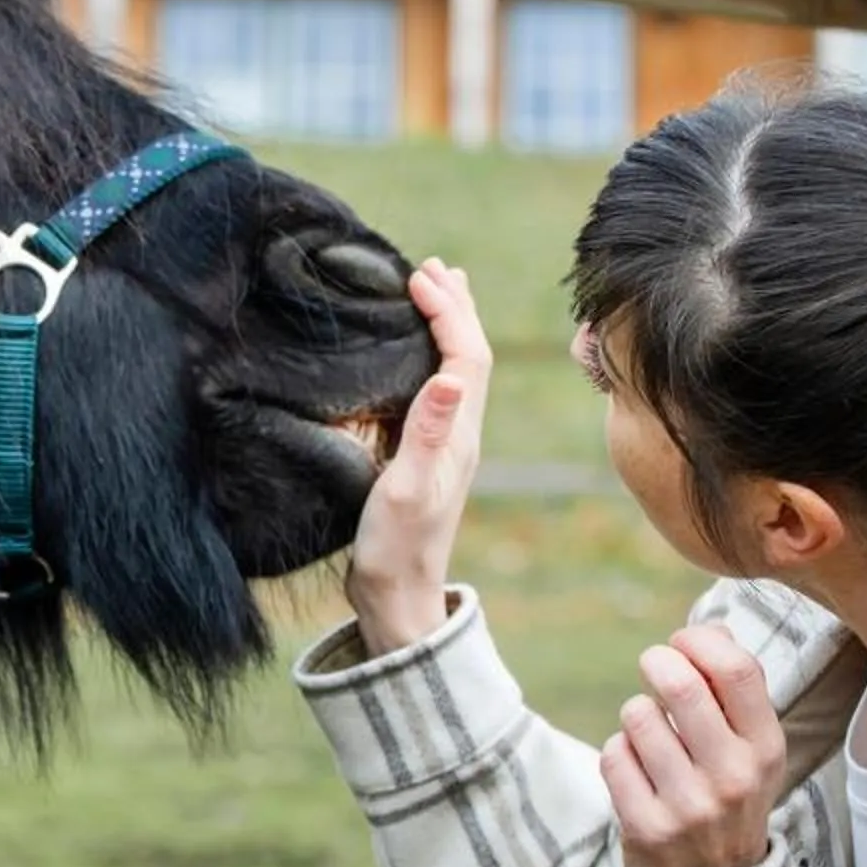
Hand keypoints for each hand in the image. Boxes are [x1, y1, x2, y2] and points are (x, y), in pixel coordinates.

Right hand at [346, 259, 490, 653]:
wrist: (396, 599)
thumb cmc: (395, 549)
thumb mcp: (405, 490)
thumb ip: (427, 434)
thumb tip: (451, 377)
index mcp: (461, 436)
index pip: (465, 356)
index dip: (447, 312)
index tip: (419, 277)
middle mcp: (462, 435)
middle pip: (471, 356)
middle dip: (455, 307)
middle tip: (433, 267)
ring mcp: (447, 445)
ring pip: (458, 370)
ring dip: (448, 327)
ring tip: (433, 292)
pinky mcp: (427, 456)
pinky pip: (439, 389)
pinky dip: (431, 356)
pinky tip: (414, 356)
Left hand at [599, 625, 785, 866]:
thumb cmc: (729, 795)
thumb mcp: (752, 747)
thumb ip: (736, 686)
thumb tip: (710, 627)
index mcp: (767, 749)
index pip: (737, 670)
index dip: (700, 641)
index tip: (683, 642)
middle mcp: (734, 778)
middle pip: (680, 686)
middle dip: (656, 662)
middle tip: (653, 665)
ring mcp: (690, 807)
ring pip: (637, 716)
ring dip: (636, 715)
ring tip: (650, 735)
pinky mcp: (646, 828)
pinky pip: (613, 754)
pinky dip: (618, 752)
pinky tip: (635, 771)